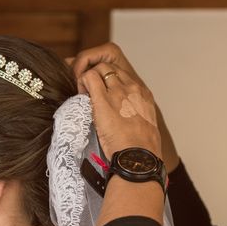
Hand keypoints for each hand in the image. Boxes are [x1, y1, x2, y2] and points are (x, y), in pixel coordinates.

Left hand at [69, 43, 179, 169]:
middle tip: (91, 91)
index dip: (111, 82)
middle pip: (112, 68)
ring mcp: (117, 93)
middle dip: (99, 75)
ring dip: (90, 77)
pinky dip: (82, 82)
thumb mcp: (145, 126)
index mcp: (143, 95)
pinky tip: (80, 94)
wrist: (138, 157)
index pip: (124, 76)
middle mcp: (132, 89)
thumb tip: (127, 119)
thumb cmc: (141, 149)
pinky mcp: (102, 100)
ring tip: (85, 93)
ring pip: (101, 68)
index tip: (105, 94)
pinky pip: (89, 77)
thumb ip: (136, 115)